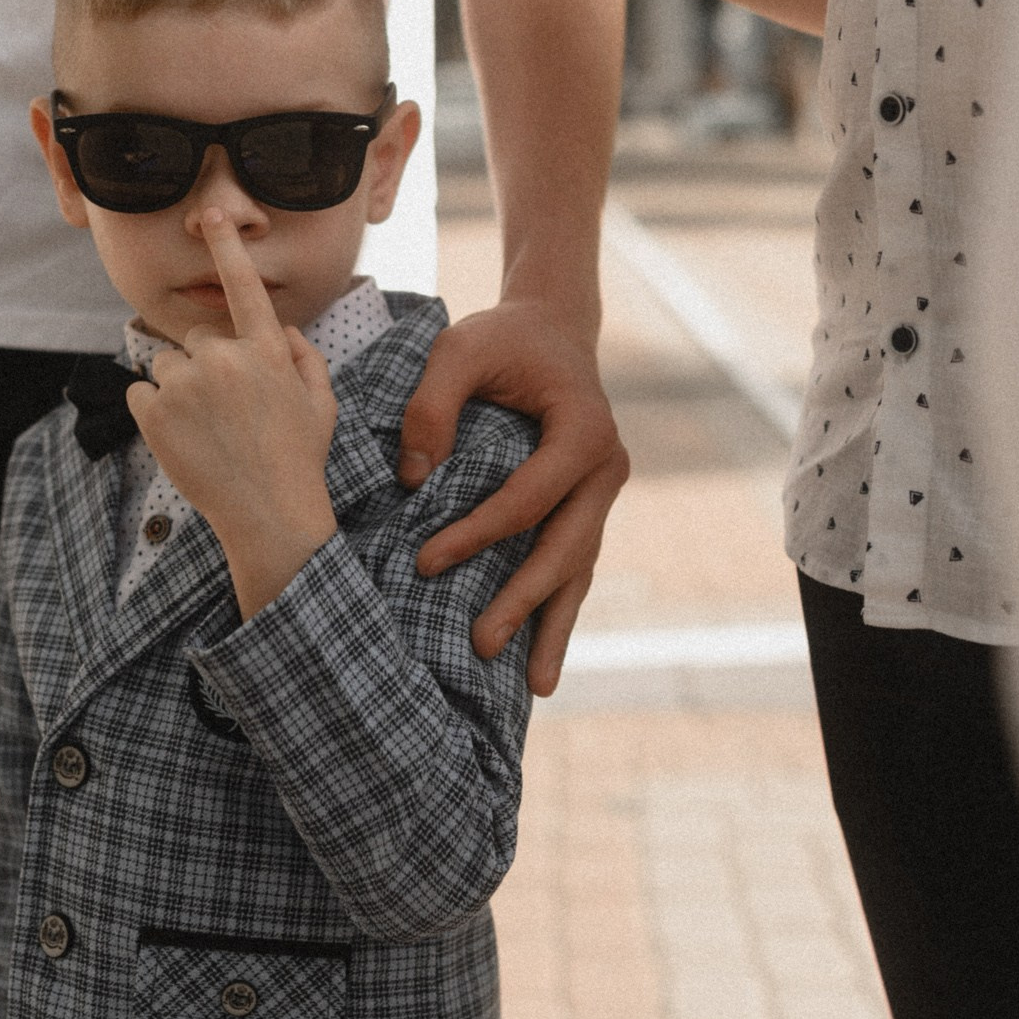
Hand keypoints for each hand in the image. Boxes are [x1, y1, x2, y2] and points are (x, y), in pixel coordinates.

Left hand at [128, 212, 341, 618]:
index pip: (244, 287)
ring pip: (167, 365)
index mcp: (268, 351)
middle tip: (226, 412)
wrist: (270, 515)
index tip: (213, 215)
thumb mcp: (322, 404)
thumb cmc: (299, 460)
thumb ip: (306, 359)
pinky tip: (183, 439)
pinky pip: (140, 392)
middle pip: (198, 340)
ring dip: (179, 390)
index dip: (228, 247)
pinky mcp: (153, 411)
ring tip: (205, 430)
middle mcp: (226, 358)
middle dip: (206, 367)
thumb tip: (286, 331)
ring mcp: (187, 384)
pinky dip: (154, 412)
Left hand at [401, 299, 627, 695]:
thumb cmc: (503, 338)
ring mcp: (602, 495)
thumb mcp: (459, 349)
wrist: (553, 331)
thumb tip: (411, 480)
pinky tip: (538, 659)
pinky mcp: (587, 510)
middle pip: (566, 549)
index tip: (423, 563)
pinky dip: (555, 609)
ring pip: (579, 570)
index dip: (477, 535)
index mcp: (584, 430)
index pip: (528, 500)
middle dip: (523, 600)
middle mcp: (606, 468)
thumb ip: (433, 405)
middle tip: (481, 644)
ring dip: (554, 626)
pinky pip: (572, 565)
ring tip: (537, 687)